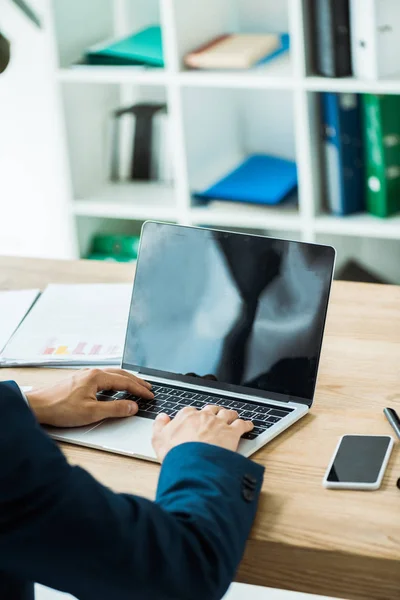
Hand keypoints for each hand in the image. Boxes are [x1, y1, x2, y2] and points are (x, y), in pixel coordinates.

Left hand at [26, 368, 153, 426]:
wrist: (37, 406)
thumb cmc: (60, 408)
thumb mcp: (91, 412)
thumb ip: (115, 409)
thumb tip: (133, 406)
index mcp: (97, 377)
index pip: (125, 382)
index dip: (140, 389)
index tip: (150, 395)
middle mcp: (92, 372)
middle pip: (121, 375)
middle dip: (136, 382)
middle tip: (148, 388)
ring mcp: (85, 375)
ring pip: (112, 375)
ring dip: (126, 380)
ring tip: (135, 386)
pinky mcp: (79, 381)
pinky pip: (103, 378)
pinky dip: (115, 382)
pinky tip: (114, 388)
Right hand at [152, 405, 253, 461]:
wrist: (193, 462)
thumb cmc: (176, 453)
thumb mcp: (158, 439)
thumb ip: (160, 426)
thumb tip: (162, 418)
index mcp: (187, 416)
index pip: (191, 411)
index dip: (194, 415)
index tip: (196, 419)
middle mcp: (204, 416)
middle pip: (212, 409)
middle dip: (214, 411)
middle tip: (216, 415)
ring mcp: (219, 423)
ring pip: (228, 414)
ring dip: (231, 414)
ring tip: (233, 416)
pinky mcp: (232, 432)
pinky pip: (242, 425)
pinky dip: (246, 424)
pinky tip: (249, 426)